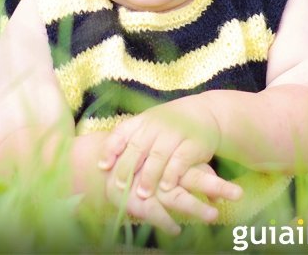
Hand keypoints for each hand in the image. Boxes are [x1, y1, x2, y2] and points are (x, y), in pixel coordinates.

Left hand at [98, 96, 220, 198]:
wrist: (205, 113)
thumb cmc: (169, 125)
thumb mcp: (148, 125)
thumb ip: (129, 140)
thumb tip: (103, 165)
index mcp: (143, 121)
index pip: (122, 133)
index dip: (111, 150)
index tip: (102, 167)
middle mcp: (157, 125)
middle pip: (138, 147)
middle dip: (127, 168)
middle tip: (119, 187)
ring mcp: (176, 133)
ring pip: (158, 155)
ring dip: (150, 176)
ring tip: (143, 193)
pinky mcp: (194, 143)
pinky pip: (180, 160)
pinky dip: (172, 174)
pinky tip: (167, 187)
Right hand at [105, 162, 241, 234]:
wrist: (105, 164)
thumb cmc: (145, 164)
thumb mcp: (169, 165)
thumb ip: (194, 174)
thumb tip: (217, 193)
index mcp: (173, 157)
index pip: (198, 171)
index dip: (216, 184)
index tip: (237, 194)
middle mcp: (164, 170)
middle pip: (191, 179)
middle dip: (214, 189)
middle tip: (236, 196)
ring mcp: (150, 184)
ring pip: (175, 197)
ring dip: (195, 207)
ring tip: (214, 216)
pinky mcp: (133, 198)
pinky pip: (152, 212)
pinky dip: (165, 221)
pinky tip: (176, 229)